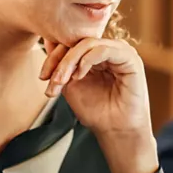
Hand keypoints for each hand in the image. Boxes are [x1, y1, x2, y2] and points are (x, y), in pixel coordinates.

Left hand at [40, 38, 156, 172]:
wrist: (114, 130)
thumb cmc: (96, 110)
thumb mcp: (70, 85)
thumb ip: (61, 66)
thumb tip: (47, 41)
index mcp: (95, 54)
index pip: (71, 43)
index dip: (53, 57)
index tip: (43, 77)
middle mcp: (108, 49)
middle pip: (77, 41)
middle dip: (59, 60)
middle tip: (51, 80)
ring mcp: (120, 52)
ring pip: (88, 43)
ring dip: (69, 61)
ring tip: (62, 80)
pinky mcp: (129, 58)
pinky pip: (103, 49)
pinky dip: (86, 60)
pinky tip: (79, 76)